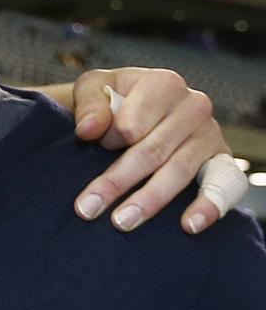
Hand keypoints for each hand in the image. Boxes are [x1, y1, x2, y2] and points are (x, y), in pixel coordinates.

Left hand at [69, 67, 246, 234]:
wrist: (135, 106)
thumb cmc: (113, 99)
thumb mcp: (93, 88)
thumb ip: (89, 105)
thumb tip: (88, 130)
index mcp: (163, 84)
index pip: (131, 125)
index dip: (108, 141)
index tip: (94, 144)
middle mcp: (194, 106)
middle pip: (151, 152)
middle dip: (116, 183)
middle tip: (87, 209)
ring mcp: (210, 133)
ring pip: (177, 172)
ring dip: (149, 201)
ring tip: (122, 222)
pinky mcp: (221, 159)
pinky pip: (221, 185)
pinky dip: (207, 206)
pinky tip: (189, 225)